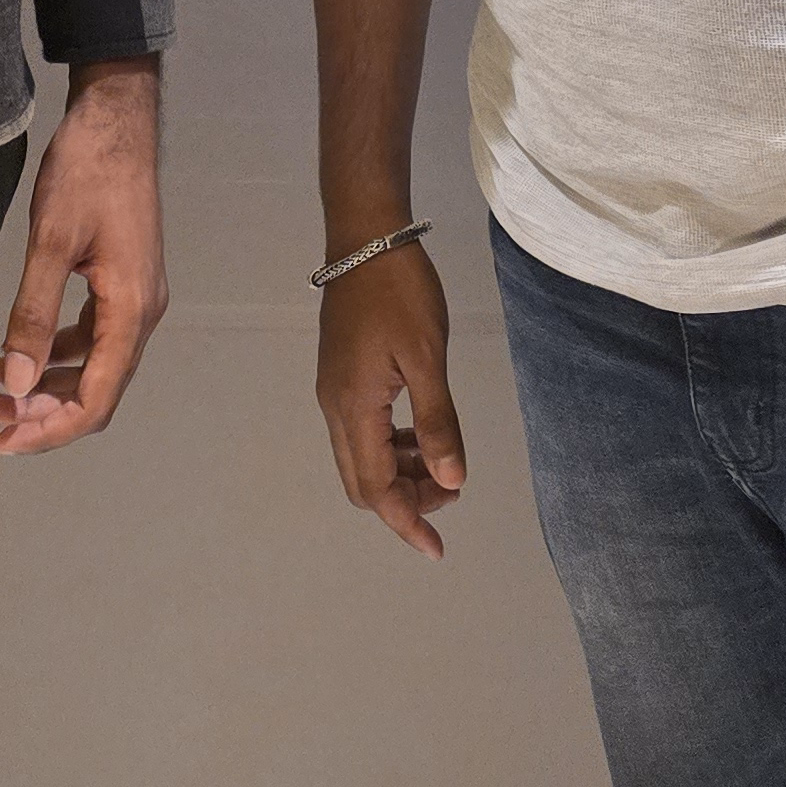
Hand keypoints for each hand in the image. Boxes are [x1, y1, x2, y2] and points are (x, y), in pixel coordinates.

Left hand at [0, 56, 167, 456]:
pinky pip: (93, 339)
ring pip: (94, 368)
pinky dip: (57, 355)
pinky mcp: (124, 282)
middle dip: (40, 413)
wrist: (117, 119)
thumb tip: (15, 384)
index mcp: (131, 310)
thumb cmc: (86, 172)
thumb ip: (33, 315)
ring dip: (46, 386)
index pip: (96, 400)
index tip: (0, 440)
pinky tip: (22, 350)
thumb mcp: (50, 241)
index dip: (48, 431)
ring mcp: (136, 298)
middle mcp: (143, 314)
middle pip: (96, 391)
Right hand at [316, 239, 466, 557]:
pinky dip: (391, 446)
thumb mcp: (427, 356)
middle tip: (450, 494)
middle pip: (362, 483)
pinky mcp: (341, 377)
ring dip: (400, 473)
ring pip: (361, 459)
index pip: (377, 488)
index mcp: (354, 407)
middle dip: (404, 502)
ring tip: (443, 463)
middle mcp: (335, 407)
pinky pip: (363, 432)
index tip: (437, 548)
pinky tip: (420, 433)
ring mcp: (334, 391)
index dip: (407, 522)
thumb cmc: (400, 292)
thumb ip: (437, 422)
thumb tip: (451, 481)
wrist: (365, 238)